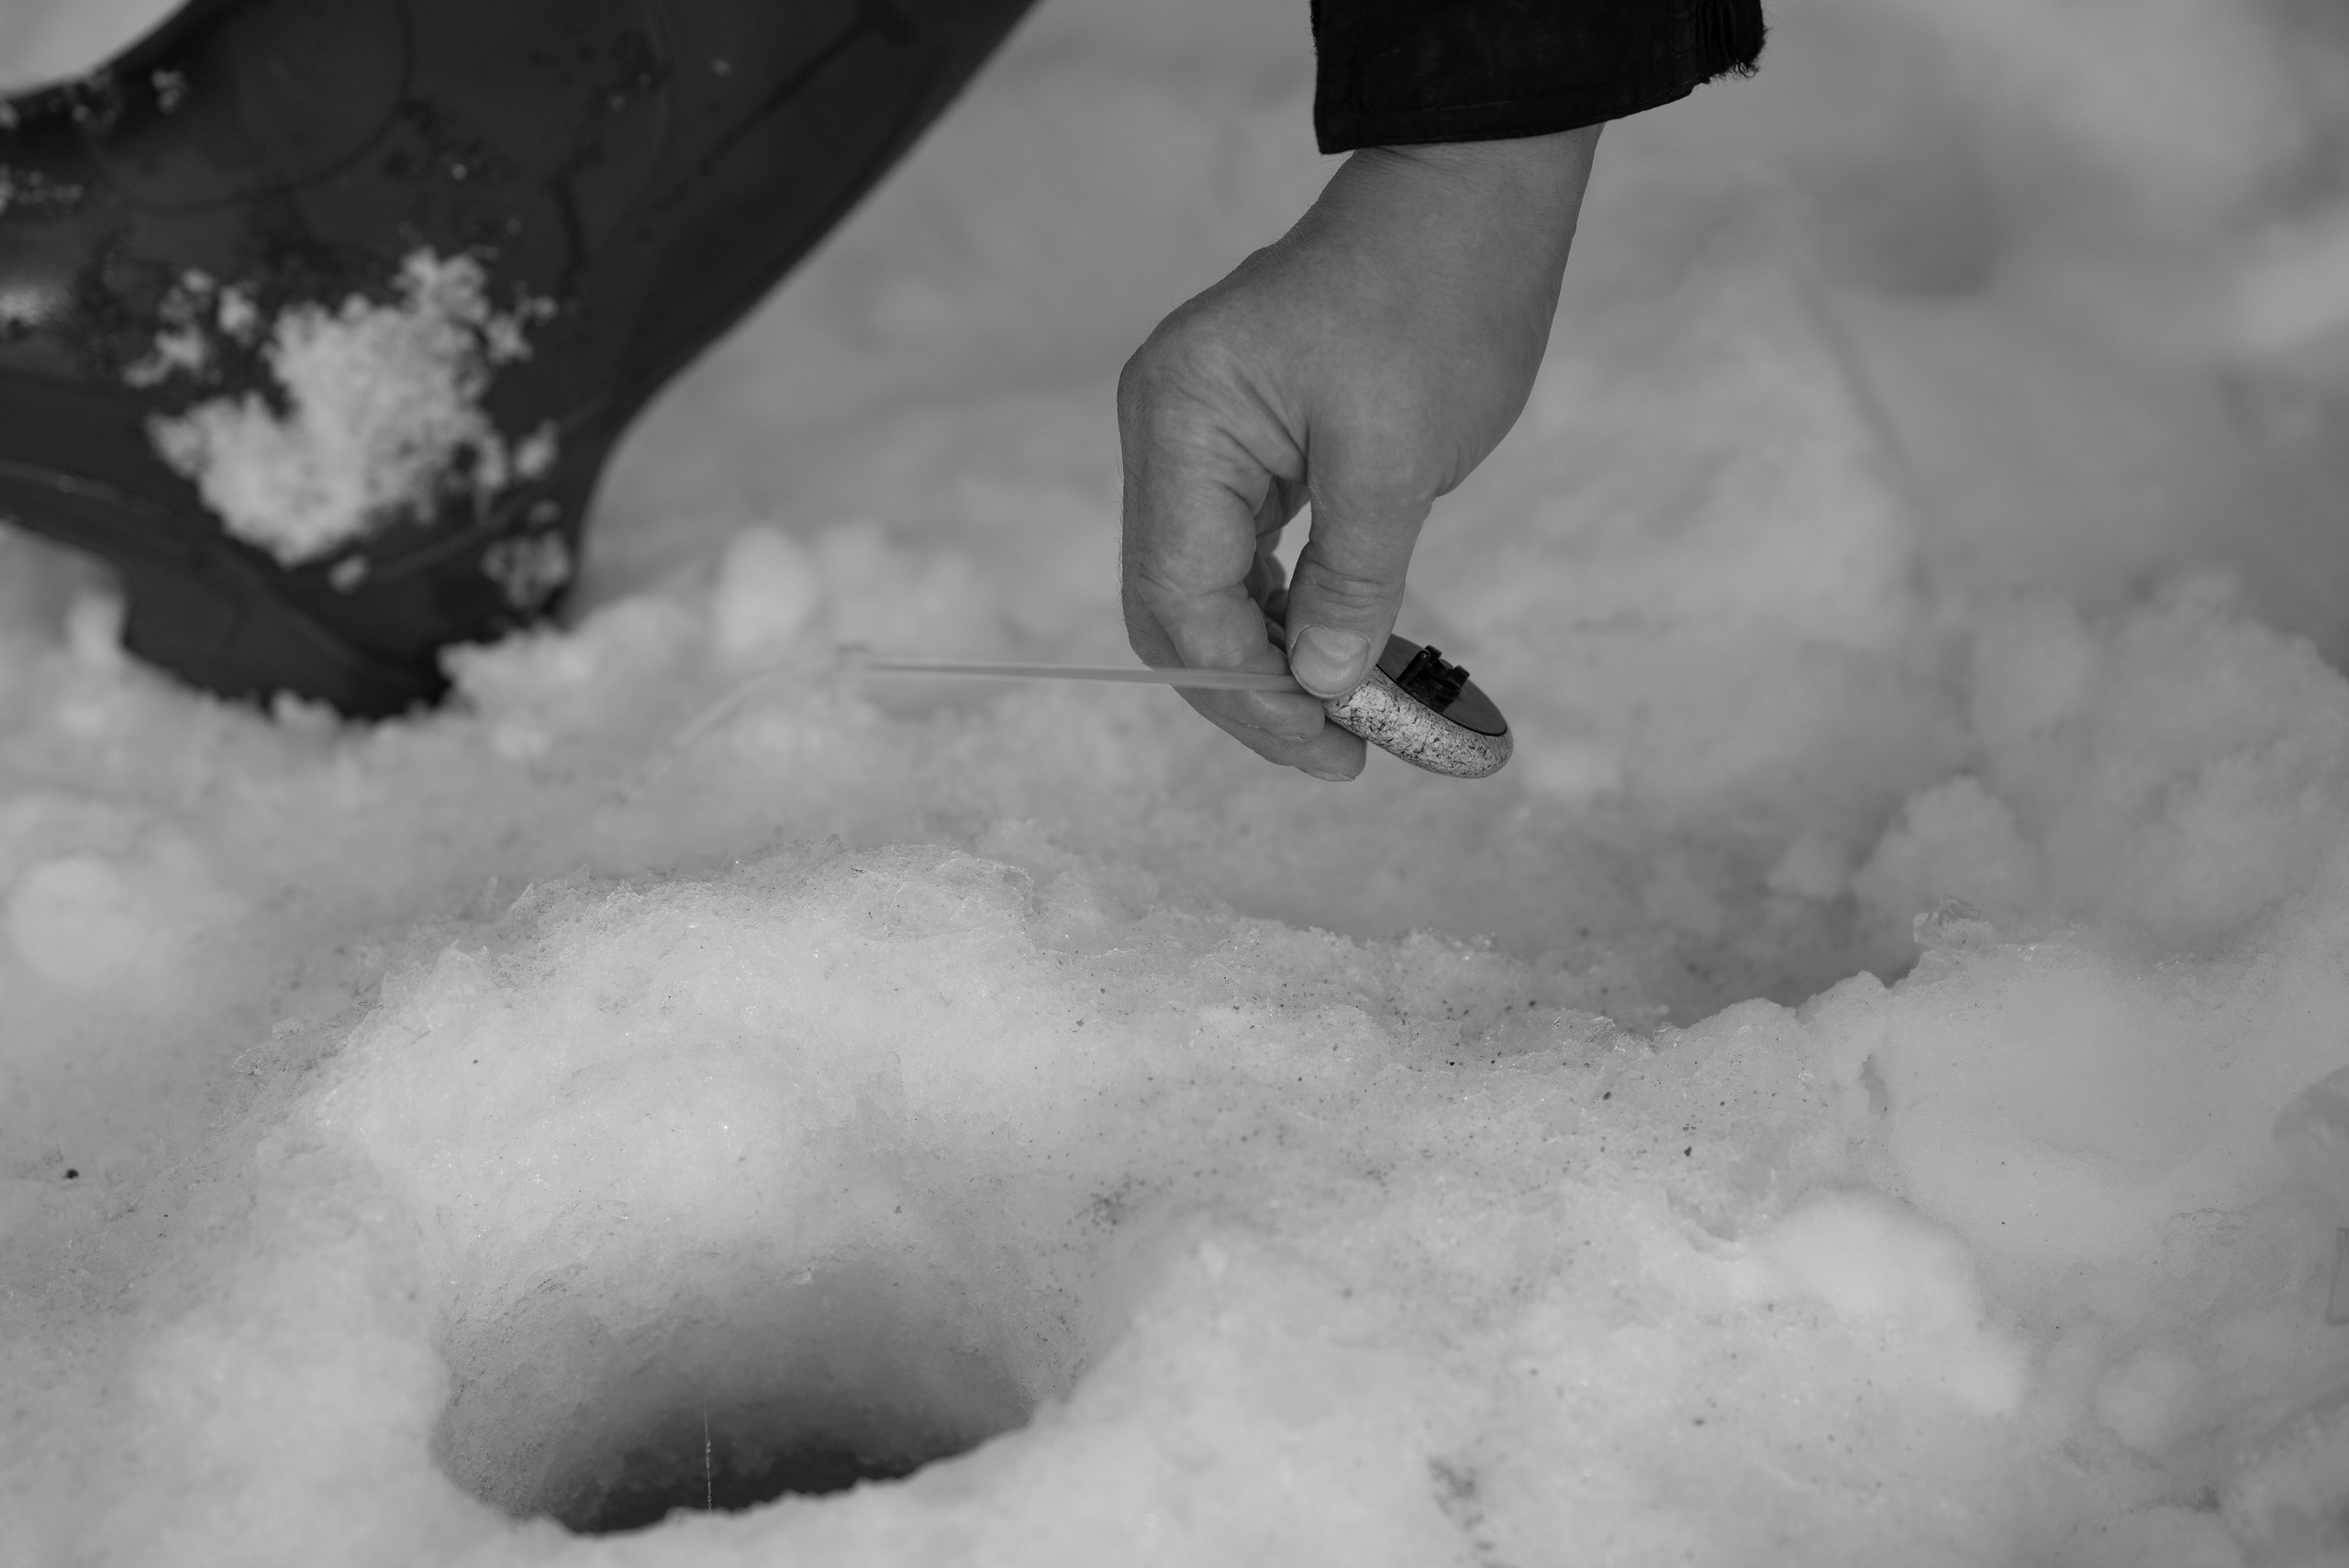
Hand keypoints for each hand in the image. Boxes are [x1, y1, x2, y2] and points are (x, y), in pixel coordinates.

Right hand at [1118, 126, 1599, 778]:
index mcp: (1182, 419)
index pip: (1180, 594)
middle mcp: (1167, 432)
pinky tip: (1343, 663)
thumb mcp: (1398, 457)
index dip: (1246, 688)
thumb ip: (1354, 581)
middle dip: (1250, 692)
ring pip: (1208, 593)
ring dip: (1272, 663)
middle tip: (1339, 756)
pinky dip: (1290, 617)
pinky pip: (1245, 559)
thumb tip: (1323, 688)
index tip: (1330, 746)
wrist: (1469, 200)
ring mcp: (1199, 440)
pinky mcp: (1244, 449)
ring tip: (1354, 726)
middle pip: (1175, 606)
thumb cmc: (1436, 299)